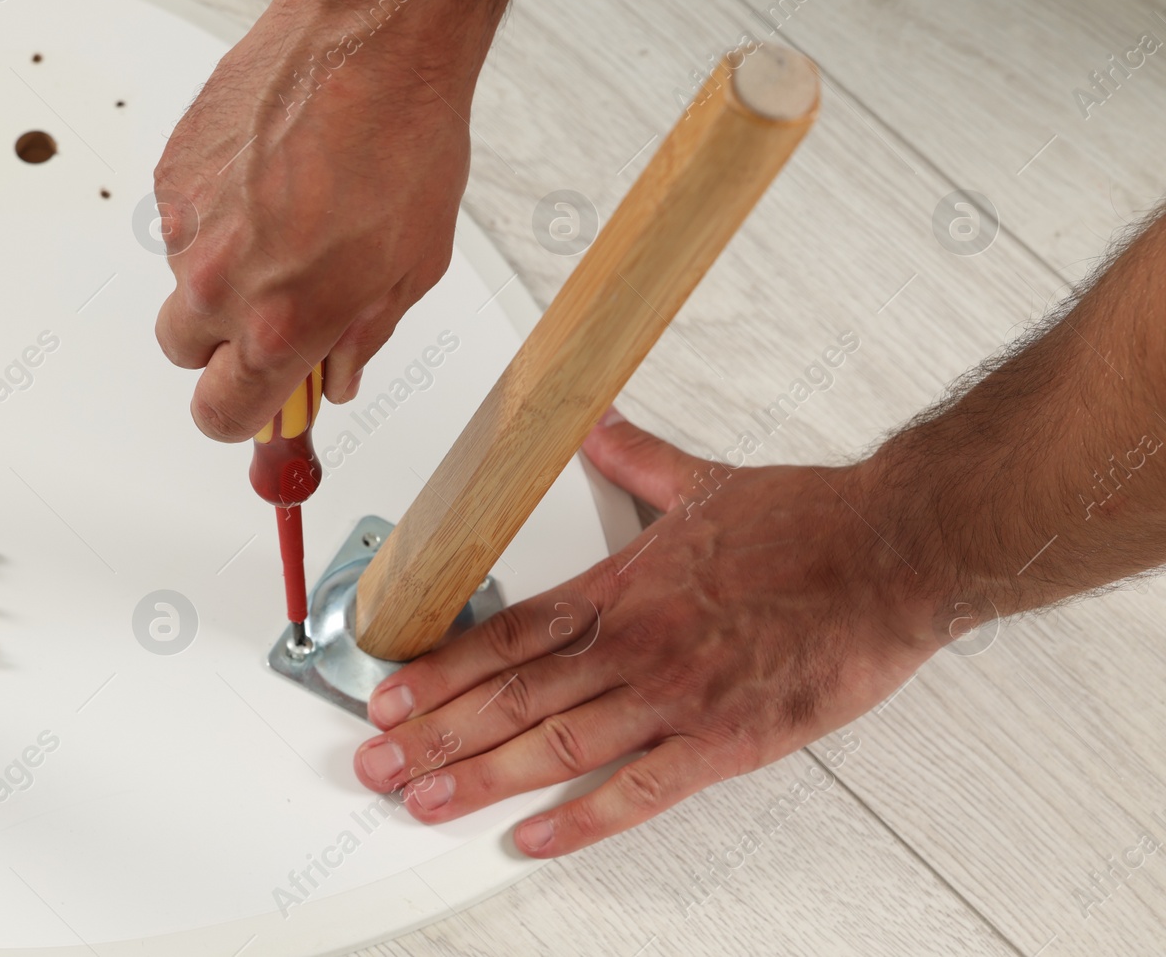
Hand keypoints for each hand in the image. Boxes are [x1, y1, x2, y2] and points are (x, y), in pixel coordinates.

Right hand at [152, 0, 470, 441]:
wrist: (370, 42)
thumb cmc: (403, 145)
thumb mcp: (412, 269)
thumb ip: (361, 336)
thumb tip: (337, 374)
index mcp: (280, 325)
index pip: (223, 414)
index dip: (240, 419)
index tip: (257, 409)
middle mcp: (219, 283)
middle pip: (187, 354)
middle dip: (225, 343)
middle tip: (276, 307)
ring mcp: (186, 224)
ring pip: (184, 279)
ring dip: (224, 268)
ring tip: (290, 214)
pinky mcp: (172, 170)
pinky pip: (183, 217)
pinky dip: (217, 210)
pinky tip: (269, 175)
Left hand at [351, 410, 941, 856]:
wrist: (891, 553)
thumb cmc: (808, 525)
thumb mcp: (704, 483)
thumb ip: (637, 462)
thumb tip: (599, 432)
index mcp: (621, 588)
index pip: (505, 634)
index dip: (439, 670)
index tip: (388, 695)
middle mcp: (634, 644)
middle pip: (510, 696)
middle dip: (434, 735)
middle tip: (377, 764)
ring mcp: (674, 696)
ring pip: (555, 744)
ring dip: (481, 777)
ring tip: (425, 801)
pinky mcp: (725, 741)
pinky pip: (639, 790)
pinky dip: (582, 820)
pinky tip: (535, 838)